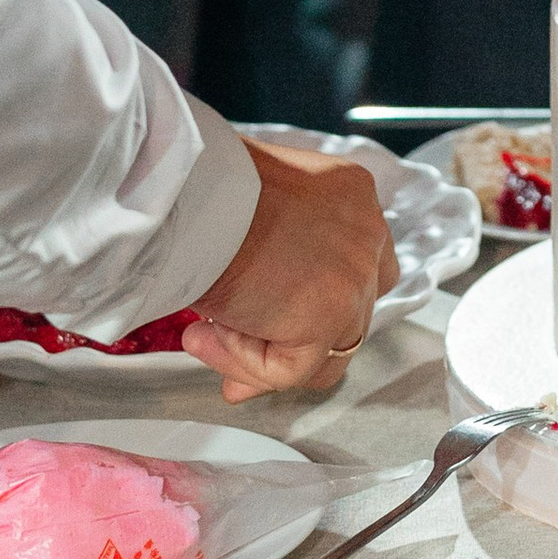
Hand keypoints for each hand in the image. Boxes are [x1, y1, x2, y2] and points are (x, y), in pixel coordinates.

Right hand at [184, 139, 395, 402]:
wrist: (191, 196)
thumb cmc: (204, 190)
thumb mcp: (252, 206)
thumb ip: (270, 251)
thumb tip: (250, 314)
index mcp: (351, 197)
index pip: (355, 266)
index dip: (311, 301)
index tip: (262, 316)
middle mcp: (366, 236)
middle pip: (348, 314)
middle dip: (287, 341)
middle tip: (226, 345)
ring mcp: (354, 280)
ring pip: (322, 352)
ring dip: (258, 355)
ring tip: (201, 338)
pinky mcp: (328, 319)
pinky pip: (288, 369)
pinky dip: (240, 362)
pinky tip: (199, 337)